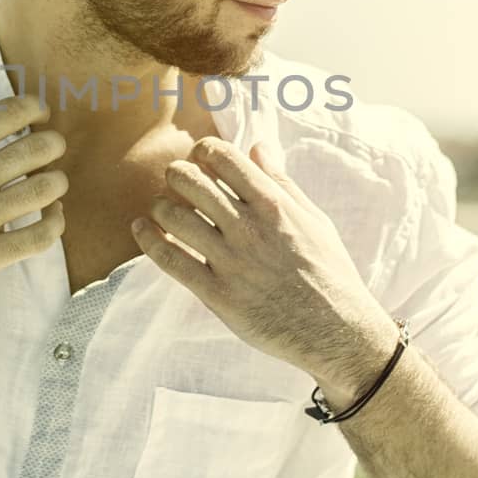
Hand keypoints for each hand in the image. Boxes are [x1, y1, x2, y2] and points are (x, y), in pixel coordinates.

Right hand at [0, 58, 66, 316]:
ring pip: (44, 191)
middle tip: (48, 152)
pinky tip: (50, 216)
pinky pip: (38, 237)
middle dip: (53, 145)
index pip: (7, 114)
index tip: (37, 116)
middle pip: (35, 149)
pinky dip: (55, 223)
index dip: (34, 108)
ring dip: (57, 183)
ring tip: (50, 184)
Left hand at [130, 136, 381, 373]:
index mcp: (274, 205)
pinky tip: (142, 228)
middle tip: (176, 181)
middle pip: (192, 181)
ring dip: (161, 205)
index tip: (200, 158)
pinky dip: (149, 240)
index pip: (224, 158)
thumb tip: (259, 146)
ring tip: (163, 208)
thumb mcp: (314, 219)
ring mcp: (231, 262)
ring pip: (175, 217)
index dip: (203, 150)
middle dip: (177, 173)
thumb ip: (281, 182)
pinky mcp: (218, 294)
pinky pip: (171, 261)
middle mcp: (249, 228)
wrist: (335, 331)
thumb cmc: (328, 272)